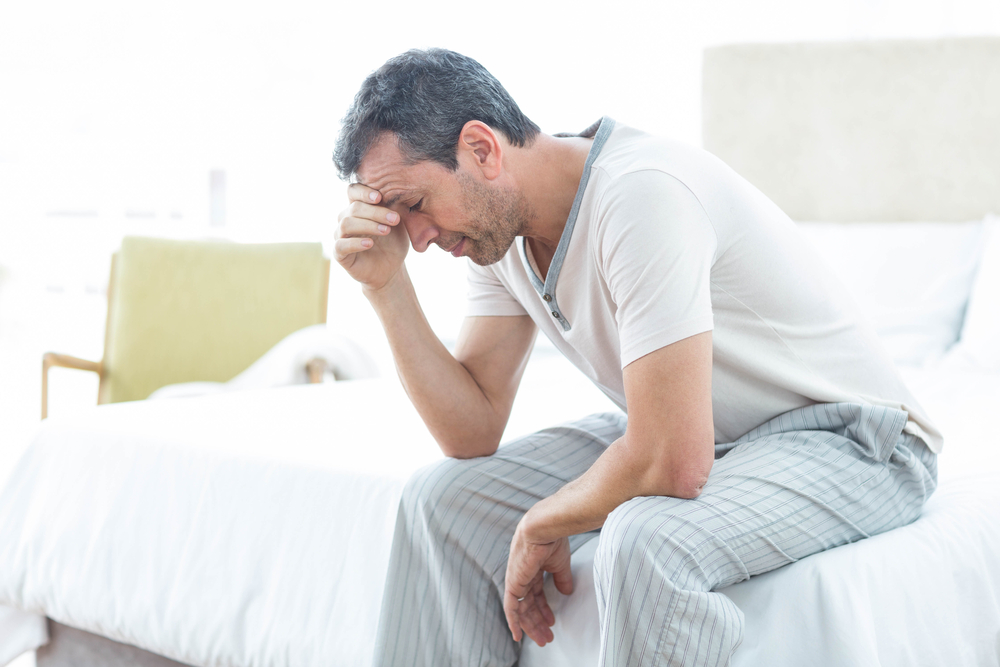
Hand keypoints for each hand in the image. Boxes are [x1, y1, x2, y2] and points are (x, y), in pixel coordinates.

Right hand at [334, 183, 408, 290]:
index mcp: (358, 207)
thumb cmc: (393, 242)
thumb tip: (398, 191)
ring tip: (386, 230)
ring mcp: (340, 236)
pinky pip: (341, 245)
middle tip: (395, 219)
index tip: (380, 197)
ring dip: (368, 225)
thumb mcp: (398, 224)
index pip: (353, 191)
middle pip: (354, 208)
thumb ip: (395, 208)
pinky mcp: (339, 253)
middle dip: (376, 212)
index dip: (363, 191)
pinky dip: (355, 243)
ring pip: (346, 223)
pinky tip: (370, 244)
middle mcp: (346, 219)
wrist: (391, 268)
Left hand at [503, 520, 573, 646]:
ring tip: (543, 639)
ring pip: (521, 609)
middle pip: (529, 604)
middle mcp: (522, 575)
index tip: (551, 621)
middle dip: (538, 621)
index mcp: (531, 568)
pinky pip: (511, 607)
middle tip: (547, 637)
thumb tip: (567, 592)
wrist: (544, 528)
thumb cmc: (552, 539)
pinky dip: (513, 622)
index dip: (543, 609)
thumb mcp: (560, 564)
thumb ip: (562, 579)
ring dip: (531, 626)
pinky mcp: (513, 583)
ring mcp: (516, 580)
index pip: (536, 594)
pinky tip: (518, 636)